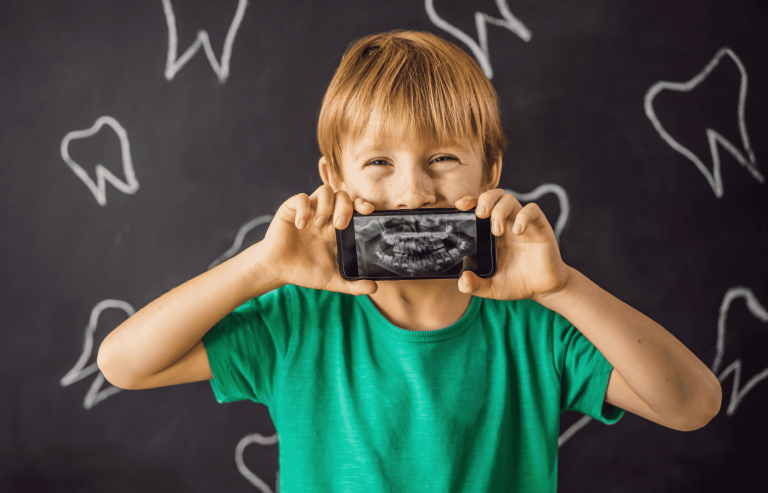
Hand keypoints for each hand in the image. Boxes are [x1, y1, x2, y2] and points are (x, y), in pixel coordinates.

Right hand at [247, 184, 377, 295]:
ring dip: (326, 205)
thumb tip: (374, 288)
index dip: (362, 205)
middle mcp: (326, 216)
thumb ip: (352, 285)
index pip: (355, 207)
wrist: (279, 271)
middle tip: (341, 225)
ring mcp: (309, 211)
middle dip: (345, 206)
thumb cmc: (305, 271)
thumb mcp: (332, 280)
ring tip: (319, 225)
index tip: (368, 211)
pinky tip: (301, 225)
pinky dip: (304, 209)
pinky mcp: (291, 210)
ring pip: (325, 190)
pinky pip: (301, 198)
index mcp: (337, 228)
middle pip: (343, 195)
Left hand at [455, 189, 569, 300]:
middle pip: (494, 196)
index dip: (469, 201)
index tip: (461, 207)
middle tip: (481, 215)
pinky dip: (523, 216)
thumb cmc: (516, 283)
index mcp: (490, 233)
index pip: (478, 207)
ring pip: (509, 199)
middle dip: (485, 200)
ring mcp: (522, 224)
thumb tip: (463, 280)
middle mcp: (505, 223)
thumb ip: (474, 286)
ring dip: (500, 210)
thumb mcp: (490, 288)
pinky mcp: (539, 227)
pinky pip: (532, 210)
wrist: (543, 289)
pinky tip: (518, 231)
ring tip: (497, 232)